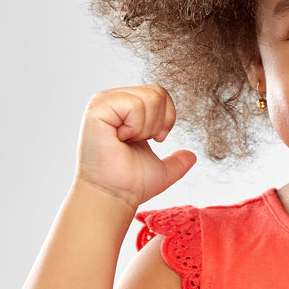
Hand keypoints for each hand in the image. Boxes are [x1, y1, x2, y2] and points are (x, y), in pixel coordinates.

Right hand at [74, 85, 196, 210]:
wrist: (115, 195)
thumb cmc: (130, 183)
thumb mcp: (162, 169)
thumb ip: (177, 160)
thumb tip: (191, 156)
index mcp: (125, 107)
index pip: (160, 93)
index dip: (167, 119)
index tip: (154, 140)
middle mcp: (113, 99)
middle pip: (158, 92)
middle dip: (158, 124)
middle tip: (138, 141)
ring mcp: (103, 102)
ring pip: (150, 98)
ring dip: (146, 128)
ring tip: (127, 140)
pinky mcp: (97, 109)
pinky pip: (134, 105)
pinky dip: (135, 126)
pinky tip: (120, 138)